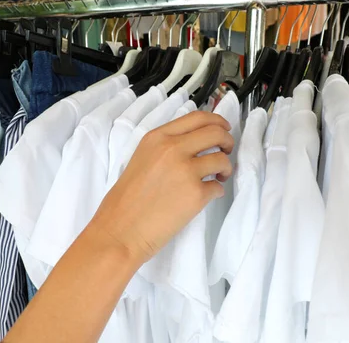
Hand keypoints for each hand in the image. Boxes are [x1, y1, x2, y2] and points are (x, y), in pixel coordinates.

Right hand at [90, 111, 234, 266]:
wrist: (121, 230)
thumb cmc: (127, 200)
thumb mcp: (142, 158)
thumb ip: (166, 147)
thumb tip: (196, 143)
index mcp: (157, 138)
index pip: (197, 118)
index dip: (217, 121)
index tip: (224, 128)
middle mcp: (173, 149)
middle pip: (215, 133)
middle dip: (227, 141)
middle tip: (227, 151)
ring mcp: (186, 171)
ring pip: (222, 159)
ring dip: (225, 168)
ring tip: (218, 177)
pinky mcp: (196, 194)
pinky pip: (218, 187)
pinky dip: (216, 191)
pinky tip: (205, 197)